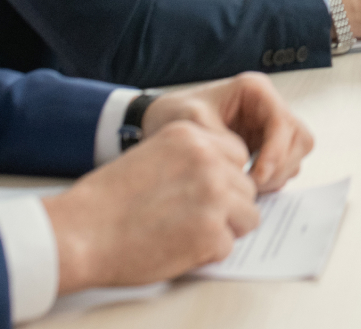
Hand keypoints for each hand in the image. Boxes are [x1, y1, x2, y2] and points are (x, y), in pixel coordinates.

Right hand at [43, 121, 258, 294]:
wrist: (81, 231)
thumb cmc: (109, 198)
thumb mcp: (154, 154)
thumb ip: (193, 159)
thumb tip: (226, 176)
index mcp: (194, 136)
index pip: (239, 156)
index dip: (225, 179)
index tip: (206, 194)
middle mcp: (210, 160)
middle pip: (246, 187)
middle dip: (228, 206)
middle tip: (195, 220)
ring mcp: (214, 195)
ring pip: (248, 216)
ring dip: (225, 229)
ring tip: (191, 234)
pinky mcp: (211, 231)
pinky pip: (228, 246)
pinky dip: (208, 254)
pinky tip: (179, 248)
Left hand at [142, 73, 313, 192]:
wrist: (155, 121)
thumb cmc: (172, 115)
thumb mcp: (192, 125)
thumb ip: (221, 144)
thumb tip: (246, 168)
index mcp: (255, 90)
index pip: (282, 122)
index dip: (276, 152)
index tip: (257, 177)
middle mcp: (268, 105)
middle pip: (299, 138)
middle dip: (281, 165)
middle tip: (255, 186)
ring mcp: (268, 125)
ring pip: (297, 151)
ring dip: (279, 173)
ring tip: (250, 187)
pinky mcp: (265, 144)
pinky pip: (284, 163)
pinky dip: (273, 178)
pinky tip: (249, 184)